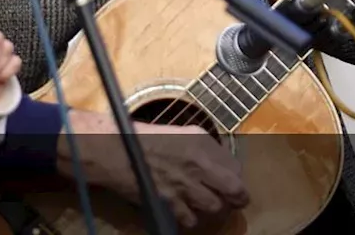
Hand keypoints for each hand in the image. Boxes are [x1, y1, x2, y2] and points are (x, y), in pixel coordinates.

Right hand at [59, 111, 248, 228]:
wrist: (116, 150)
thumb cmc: (145, 139)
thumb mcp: (181, 134)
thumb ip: (204, 148)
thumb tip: (220, 164)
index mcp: (202, 143)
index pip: (236, 167)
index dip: (235, 176)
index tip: (230, 180)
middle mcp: (199, 164)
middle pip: (235, 191)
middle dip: (237, 198)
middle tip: (233, 201)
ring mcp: (185, 186)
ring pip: (215, 208)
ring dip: (211, 208)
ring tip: (203, 203)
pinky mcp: (170, 203)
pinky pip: (191, 220)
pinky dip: (189, 217)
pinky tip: (183, 209)